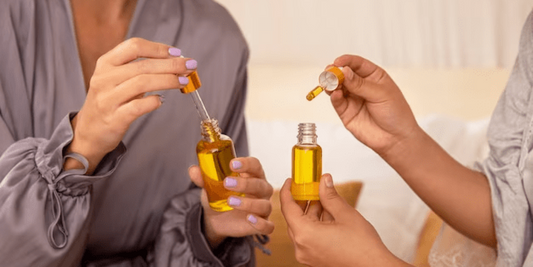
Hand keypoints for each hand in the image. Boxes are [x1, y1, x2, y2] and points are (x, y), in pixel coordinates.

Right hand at [66, 38, 193, 172]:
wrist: (89, 131)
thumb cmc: (110, 101)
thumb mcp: (117, 78)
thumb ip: (141, 69)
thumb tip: (176, 63)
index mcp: (106, 63)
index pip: (134, 46)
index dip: (158, 48)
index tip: (177, 53)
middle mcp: (104, 78)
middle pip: (143, 65)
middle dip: (171, 65)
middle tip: (190, 66)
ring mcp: (108, 98)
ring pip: (142, 83)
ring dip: (168, 80)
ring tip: (183, 81)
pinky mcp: (114, 118)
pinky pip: (138, 106)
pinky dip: (154, 101)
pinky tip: (162, 100)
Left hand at [189, 157, 274, 248]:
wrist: (216, 218)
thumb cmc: (219, 196)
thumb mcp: (210, 186)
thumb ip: (204, 178)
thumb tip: (193, 170)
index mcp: (252, 175)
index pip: (255, 165)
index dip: (246, 163)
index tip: (232, 163)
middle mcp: (261, 189)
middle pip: (260, 184)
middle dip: (245, 183)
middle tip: (227, 183)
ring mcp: (263, 207)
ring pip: (264, 205)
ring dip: (249, 203)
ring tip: (230, 202)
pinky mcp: (262, 223)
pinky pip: (268, 226)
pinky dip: (261, 223)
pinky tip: (249, 219)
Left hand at [280, 174, 409, 266]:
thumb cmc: (362, 246)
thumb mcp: (345, 214)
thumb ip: (330, 196)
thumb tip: (323, 180)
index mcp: (305, 234)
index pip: (287, 208)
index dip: (287, 192)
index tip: (290, 181)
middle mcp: (301, 247)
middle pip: (294, 218)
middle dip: (302, 202)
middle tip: (311, 188)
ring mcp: (307, 255)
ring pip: (302, 228)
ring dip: (311, 213)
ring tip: (326, 201)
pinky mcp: (314, 259)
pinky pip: (308, 238)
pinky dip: (315, 225)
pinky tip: (329, 216)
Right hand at [328, 55, 420, 156]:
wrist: (396, 138)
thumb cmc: (396, 113)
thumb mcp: (381, 94)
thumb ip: (360, 84)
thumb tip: (345, 72)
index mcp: (373, 76)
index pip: (357, 64)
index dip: (346, 61)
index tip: (337, 62)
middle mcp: (361, 86)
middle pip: (344, 74)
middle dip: (335, 72)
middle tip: (329, 72)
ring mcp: (353, 99)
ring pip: (337, 87)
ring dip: (332, 84)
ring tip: (330, 83)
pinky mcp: (346, 112)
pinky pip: (337, 102)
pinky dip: (334, 97)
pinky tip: (336, 94)